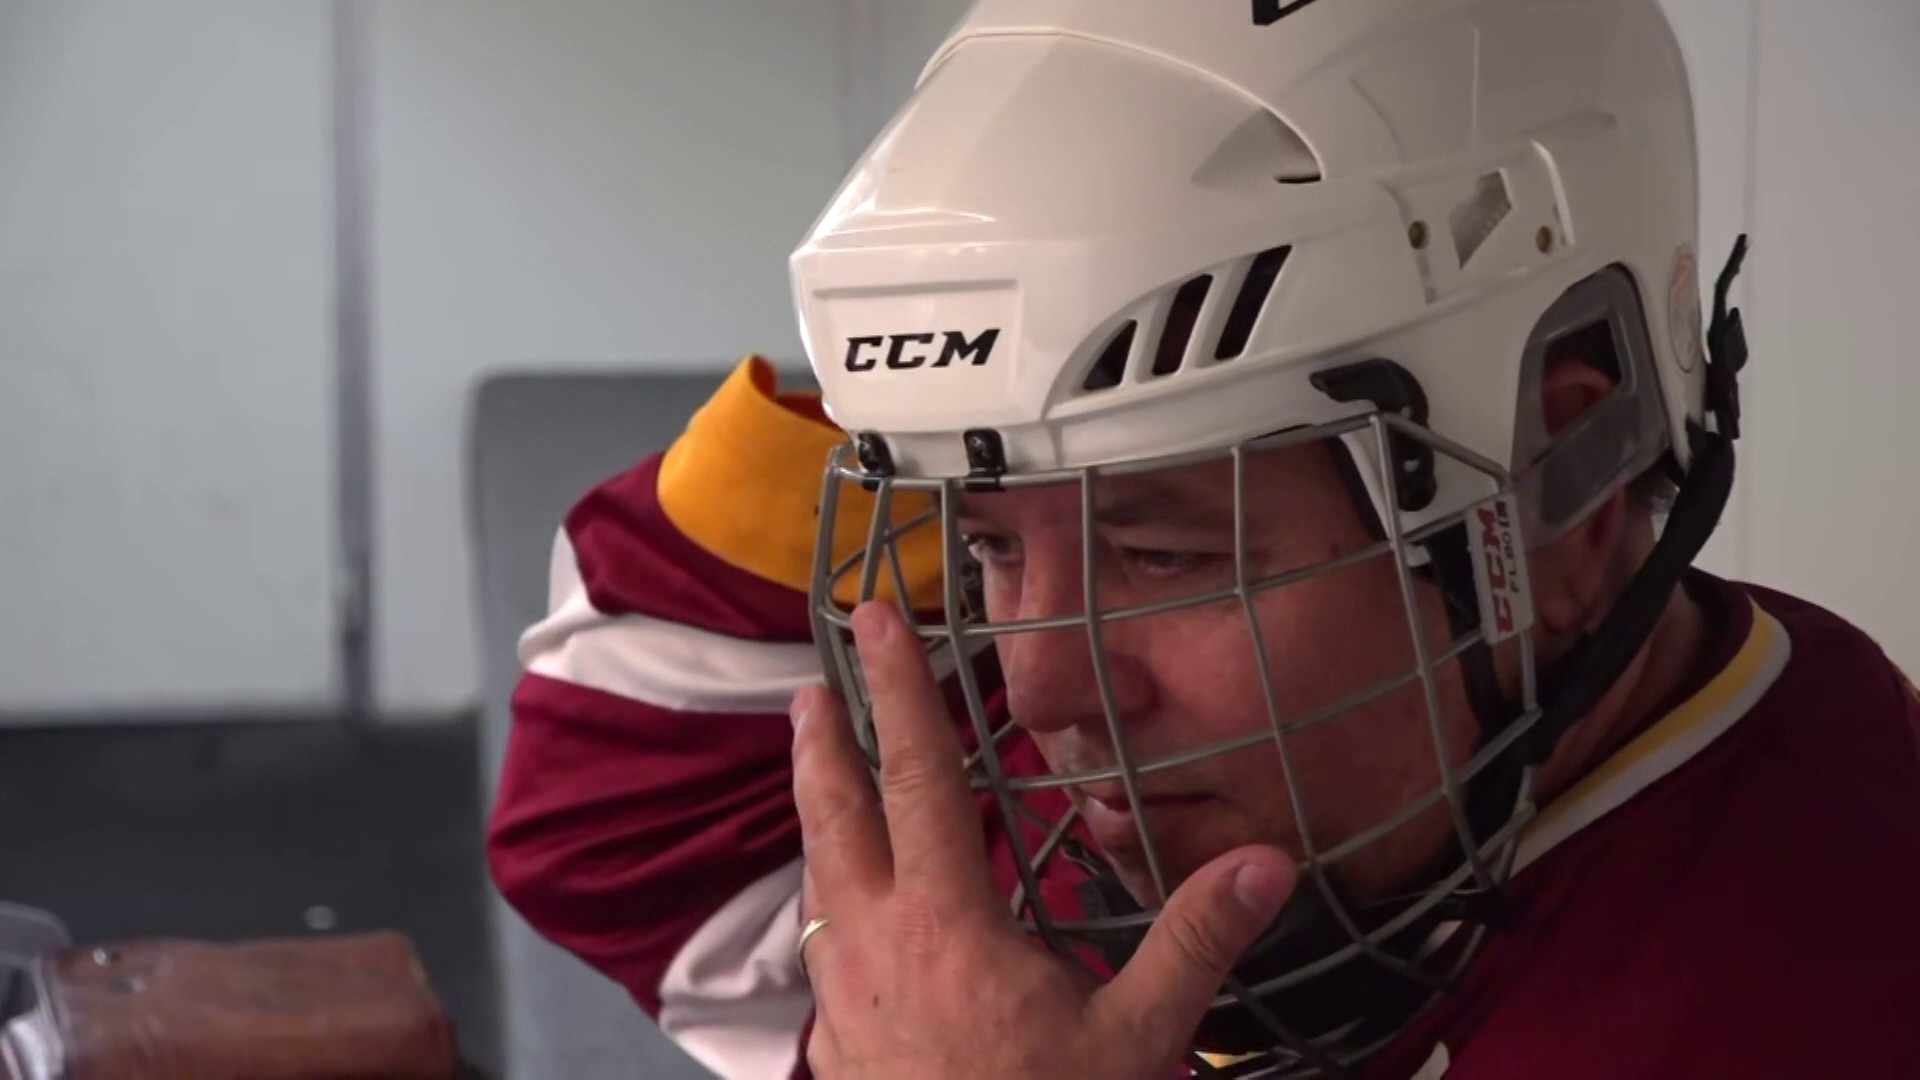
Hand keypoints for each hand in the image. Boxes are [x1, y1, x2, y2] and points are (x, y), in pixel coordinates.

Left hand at [790, 602, 1296, 1078]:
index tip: (874, 621)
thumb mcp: (1137, 1038)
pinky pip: (825, 940)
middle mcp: (878, 943)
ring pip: (819, 875)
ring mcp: (848, 995)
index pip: (917, 778)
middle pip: (836, 813)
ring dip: (818, 809)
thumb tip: (1264, 861)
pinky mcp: (839, 1041)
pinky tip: (845, 902)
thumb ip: (1193, 942)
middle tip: (813, 678)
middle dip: (825, 738)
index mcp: (947, 922)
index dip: (899, 693)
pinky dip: (831, 891)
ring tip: (816, 765)